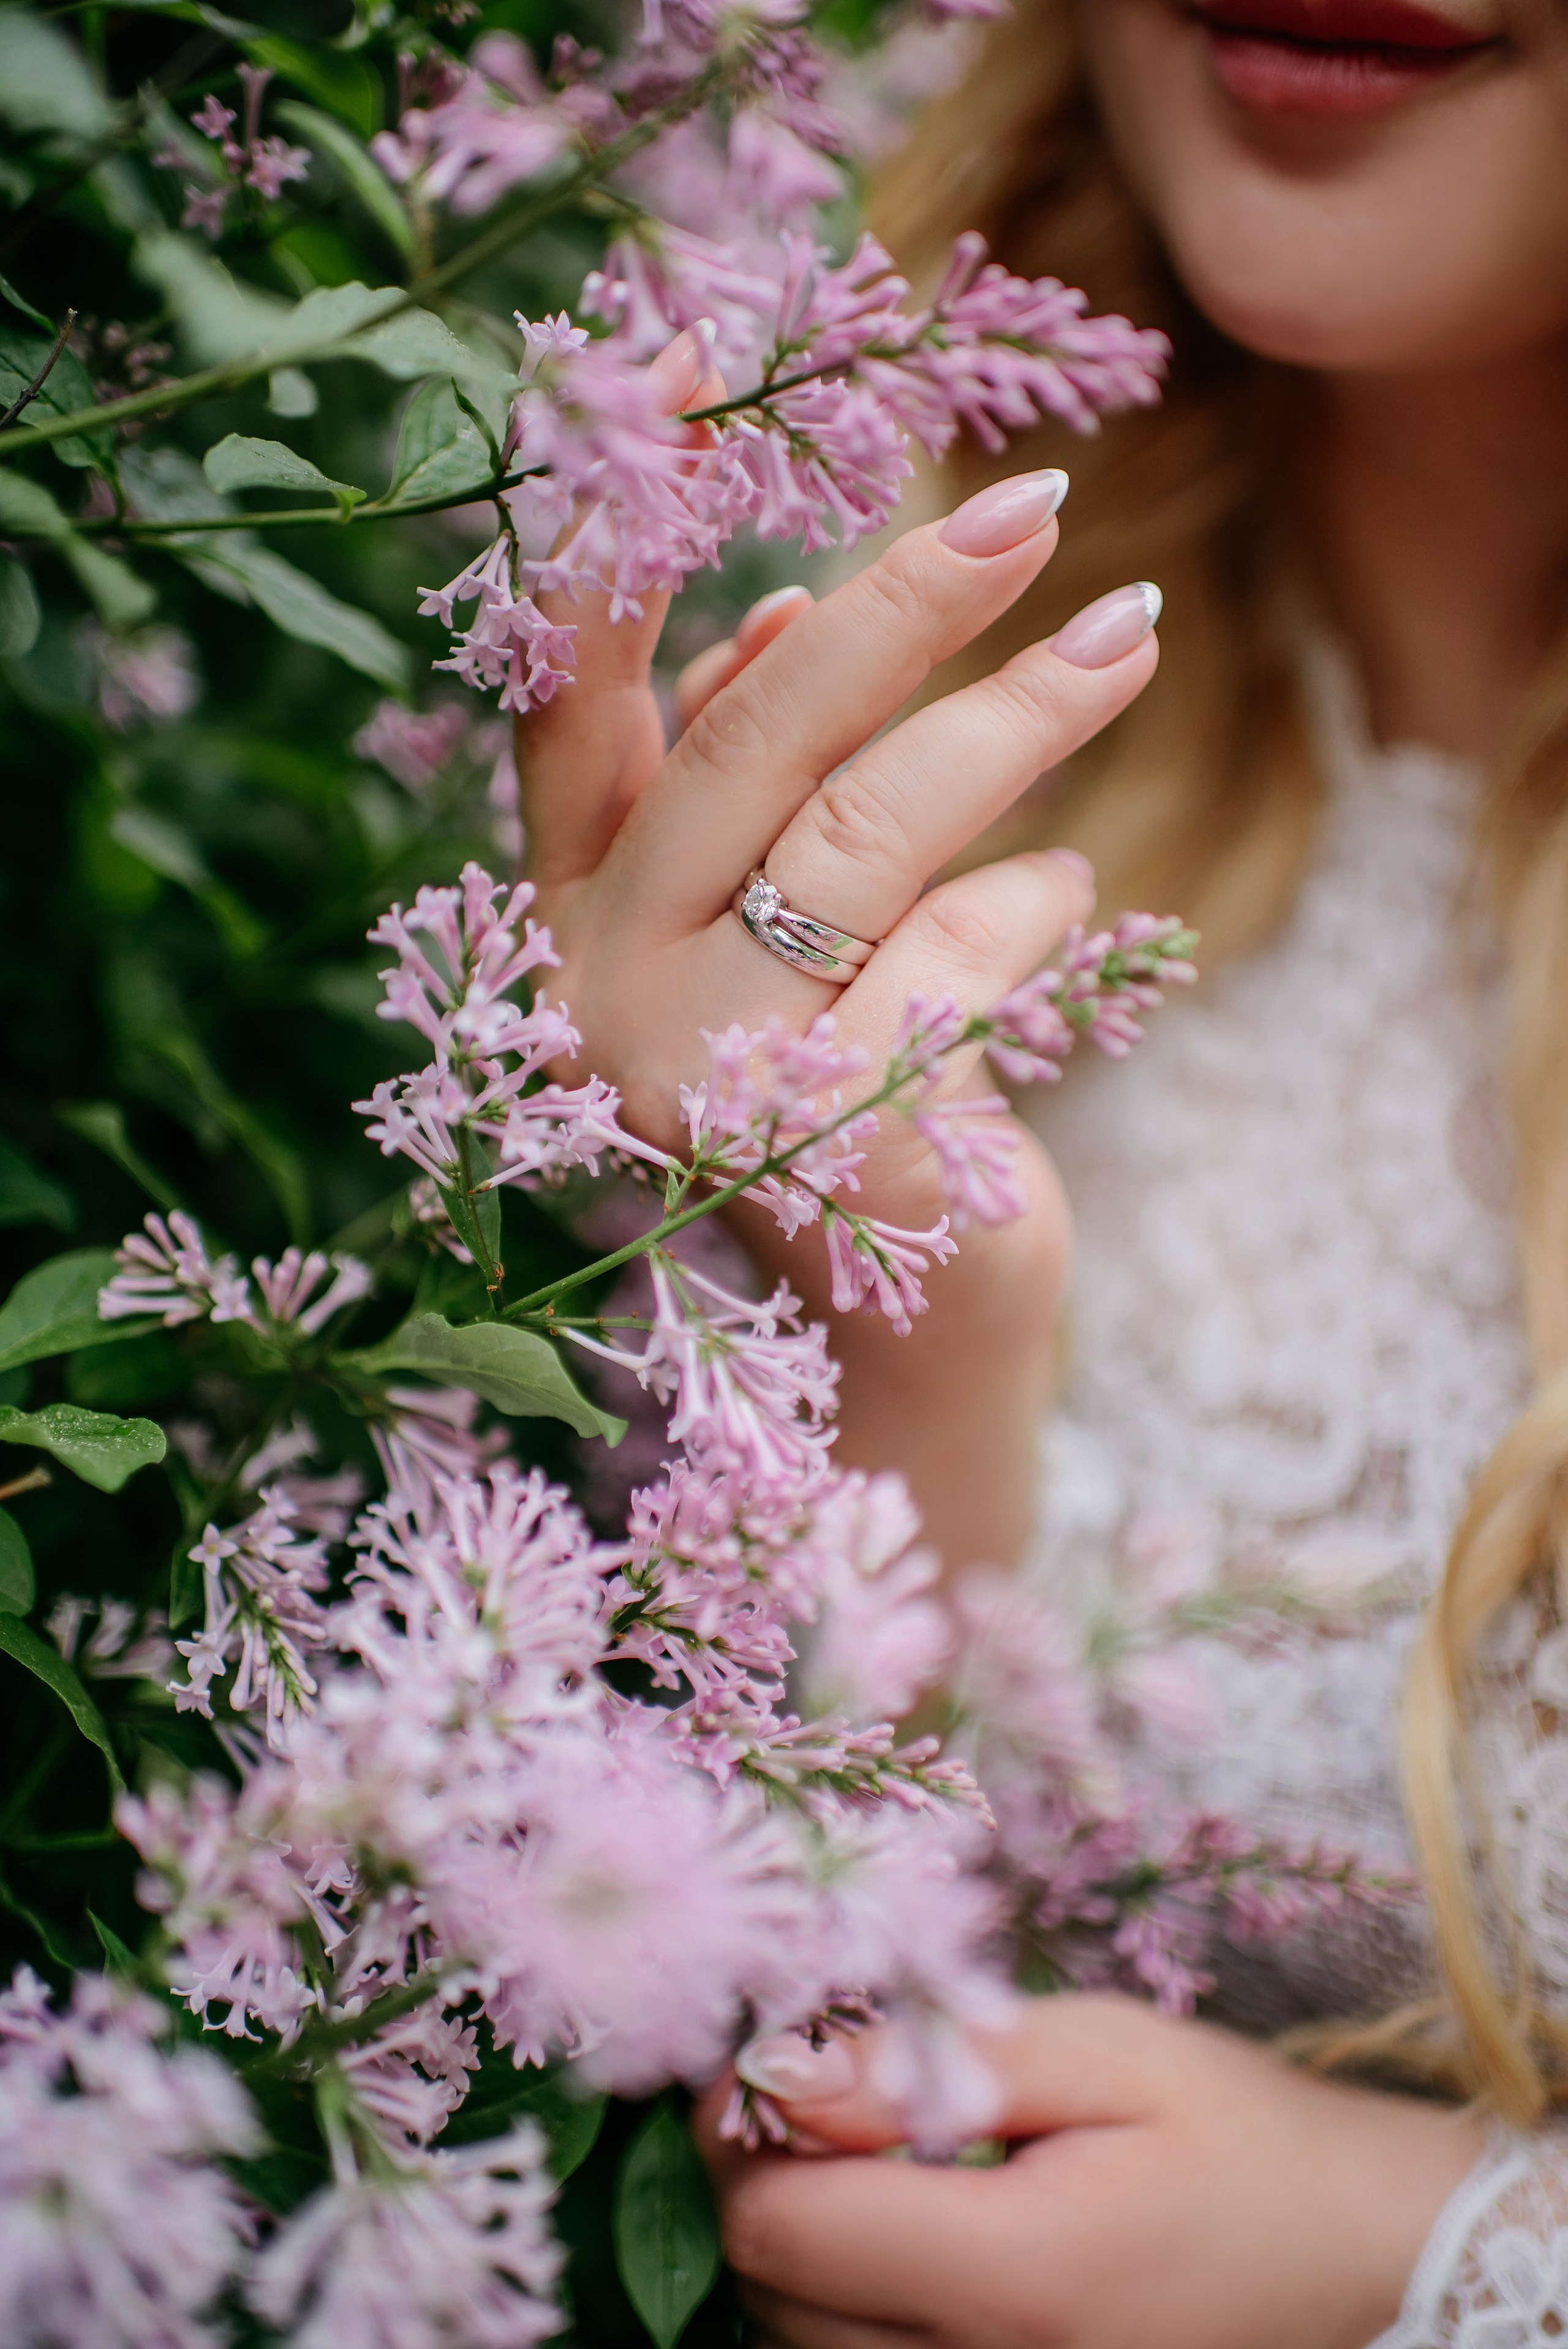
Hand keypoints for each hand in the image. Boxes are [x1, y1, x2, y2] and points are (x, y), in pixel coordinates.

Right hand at [516, 331, 1162, 1561]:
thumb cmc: (844, 1093)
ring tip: (1127, 644)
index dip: (612, 530)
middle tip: (1036, 512)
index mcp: (570, 912)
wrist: (893, 1342)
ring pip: (866, 834)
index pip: (564, 697)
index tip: (669, 361)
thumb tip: (785, 618)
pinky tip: (1057, 912)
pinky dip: (1031, 916)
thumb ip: (760, 790)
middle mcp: (595, 988)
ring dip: (1016, 721)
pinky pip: (957, 960)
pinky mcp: (813, 1145)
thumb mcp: (787, 929)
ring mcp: (693, 1076)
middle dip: (903, 608)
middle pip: (749, 743)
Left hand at [701, 1996, 1487, 2348]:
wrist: (1364, 2259)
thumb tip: (788, 2068)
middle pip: (771, 2290)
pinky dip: (848, 2304)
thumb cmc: (1240, 2138)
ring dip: (801, 2243)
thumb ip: (937, 2059)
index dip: (742, 2129)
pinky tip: (906, 2230)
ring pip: (797, 2345)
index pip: (779, 2225)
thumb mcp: (1106, 2053)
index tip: (767, 2054)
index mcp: (1013, 2276)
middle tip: (821, 2087)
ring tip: (873, 2153)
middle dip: (764, 2177)